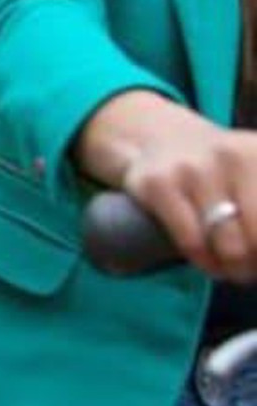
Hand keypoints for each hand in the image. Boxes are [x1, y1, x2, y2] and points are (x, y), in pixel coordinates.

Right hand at [79, 90, 256, 282]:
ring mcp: (192, 169)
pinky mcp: (157, 185)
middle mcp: (231, 156)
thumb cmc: (218, 169)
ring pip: (229, 244)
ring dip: (230, 267)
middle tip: (245, 266)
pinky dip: (202, 260)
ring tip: (226, 267)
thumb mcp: (253, 173)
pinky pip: (191, 241)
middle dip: (253, 262)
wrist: (157, 138)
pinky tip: (205, 260)